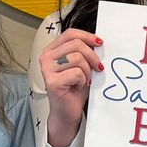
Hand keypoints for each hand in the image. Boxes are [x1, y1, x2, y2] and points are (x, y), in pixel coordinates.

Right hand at [39, 27, 102, 146]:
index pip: (70, 34)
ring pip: (78, 58)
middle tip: (98, 68)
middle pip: (76, 44)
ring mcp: (47, 69)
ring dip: (87, 71)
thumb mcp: (81, 65)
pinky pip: (77, 73)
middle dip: (92, 56)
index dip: (87, 36)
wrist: (67, 111)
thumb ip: (84, 52)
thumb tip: (98, 42)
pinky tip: (78, 87)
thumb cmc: (74, 89)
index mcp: (51, 50)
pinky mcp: (52, 82)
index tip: (100, 43)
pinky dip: (83, 81)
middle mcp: (46, 57)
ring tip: (84, 80)